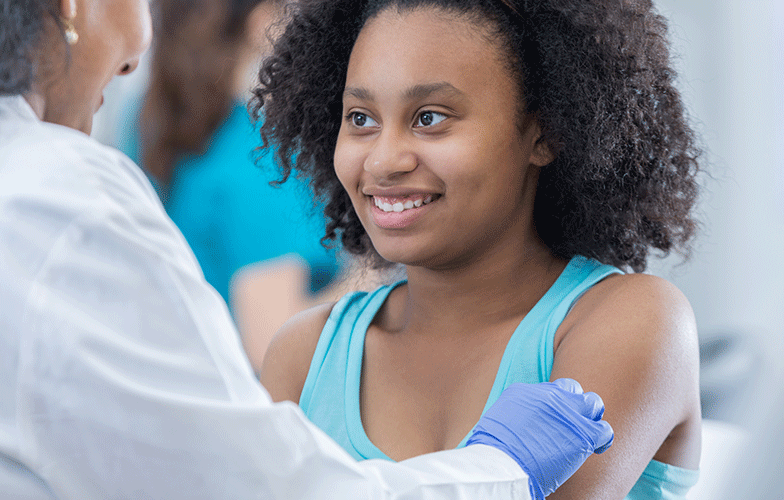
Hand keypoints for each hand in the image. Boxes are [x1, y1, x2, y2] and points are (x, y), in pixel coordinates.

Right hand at [466, 379, 612, 499]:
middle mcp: (549, 396)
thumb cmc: (493, 451)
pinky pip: (604, 429)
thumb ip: (514, 415)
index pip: (549, 390)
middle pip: (572, 389)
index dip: (554, 404)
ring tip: (587, 432)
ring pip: (593, 403)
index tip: (552, 418)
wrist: (502, 463)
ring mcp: (568, 412)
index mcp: (526, 391)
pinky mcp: (584, 433)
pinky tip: (597, 448)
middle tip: (572, 423)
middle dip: (575, 403)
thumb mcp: (497, 421)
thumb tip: (519, 424)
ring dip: (591, 416)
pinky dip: (603, 438)